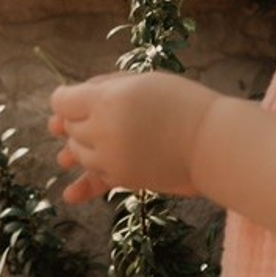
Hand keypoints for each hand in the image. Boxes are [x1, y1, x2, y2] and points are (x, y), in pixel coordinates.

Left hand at [47, 71, 214, 201]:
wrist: (213, 141)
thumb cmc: (181, 103)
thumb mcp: (140, 82)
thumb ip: (101, 88)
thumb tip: (62, 109)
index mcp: (106, 101)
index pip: (62, 102)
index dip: (66, 99)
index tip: (74, 98)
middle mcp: (102, 131)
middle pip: (69, 128)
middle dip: (77, 121)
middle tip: (101, 116)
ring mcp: (111, 159)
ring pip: (78, 154)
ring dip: (83, 147)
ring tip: (102, 138)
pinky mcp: (123, 179)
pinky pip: (94, 180)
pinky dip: (84, 185)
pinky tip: (70, 194)